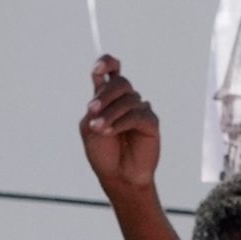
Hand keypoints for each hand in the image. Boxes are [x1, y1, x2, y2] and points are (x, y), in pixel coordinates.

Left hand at [79, 55, 163, 199]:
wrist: (118, 176)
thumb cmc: (103, 153)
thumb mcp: (90, 126)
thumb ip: (95, 107)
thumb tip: (106, 91)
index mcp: (108, 97)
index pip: (111, 70)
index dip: (107, 63)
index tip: (98, 69)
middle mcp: (125, 101)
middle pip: (120, 83)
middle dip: (105, 95)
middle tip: (92, 110)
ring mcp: (139, 110)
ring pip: (127, 100)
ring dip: (110, 114)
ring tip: (100, 129)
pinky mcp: (150, 123)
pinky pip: (136, 115)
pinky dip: (121, 122)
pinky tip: (111, 131)